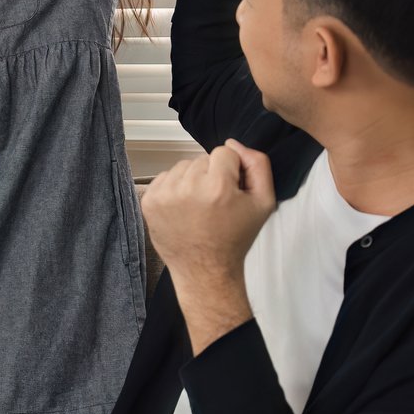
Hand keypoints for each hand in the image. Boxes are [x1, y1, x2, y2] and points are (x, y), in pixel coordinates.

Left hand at [143, 141, 277, 348]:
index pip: (225, 152)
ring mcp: (164, 195)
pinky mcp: (149, 201)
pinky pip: (165, 177)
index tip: (230, 193)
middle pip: (202, 158)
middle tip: (215, 203)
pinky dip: (174, 188)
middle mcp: (187, 187)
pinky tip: (184, 209)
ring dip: (192, 181)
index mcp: (217, 187)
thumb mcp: (264, 202)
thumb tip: (233, 143)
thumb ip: (258, 164)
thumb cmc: (236, 238)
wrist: (205, 270)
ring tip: (199, 207)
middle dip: (211, 175)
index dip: (231, 171)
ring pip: (183, 166)